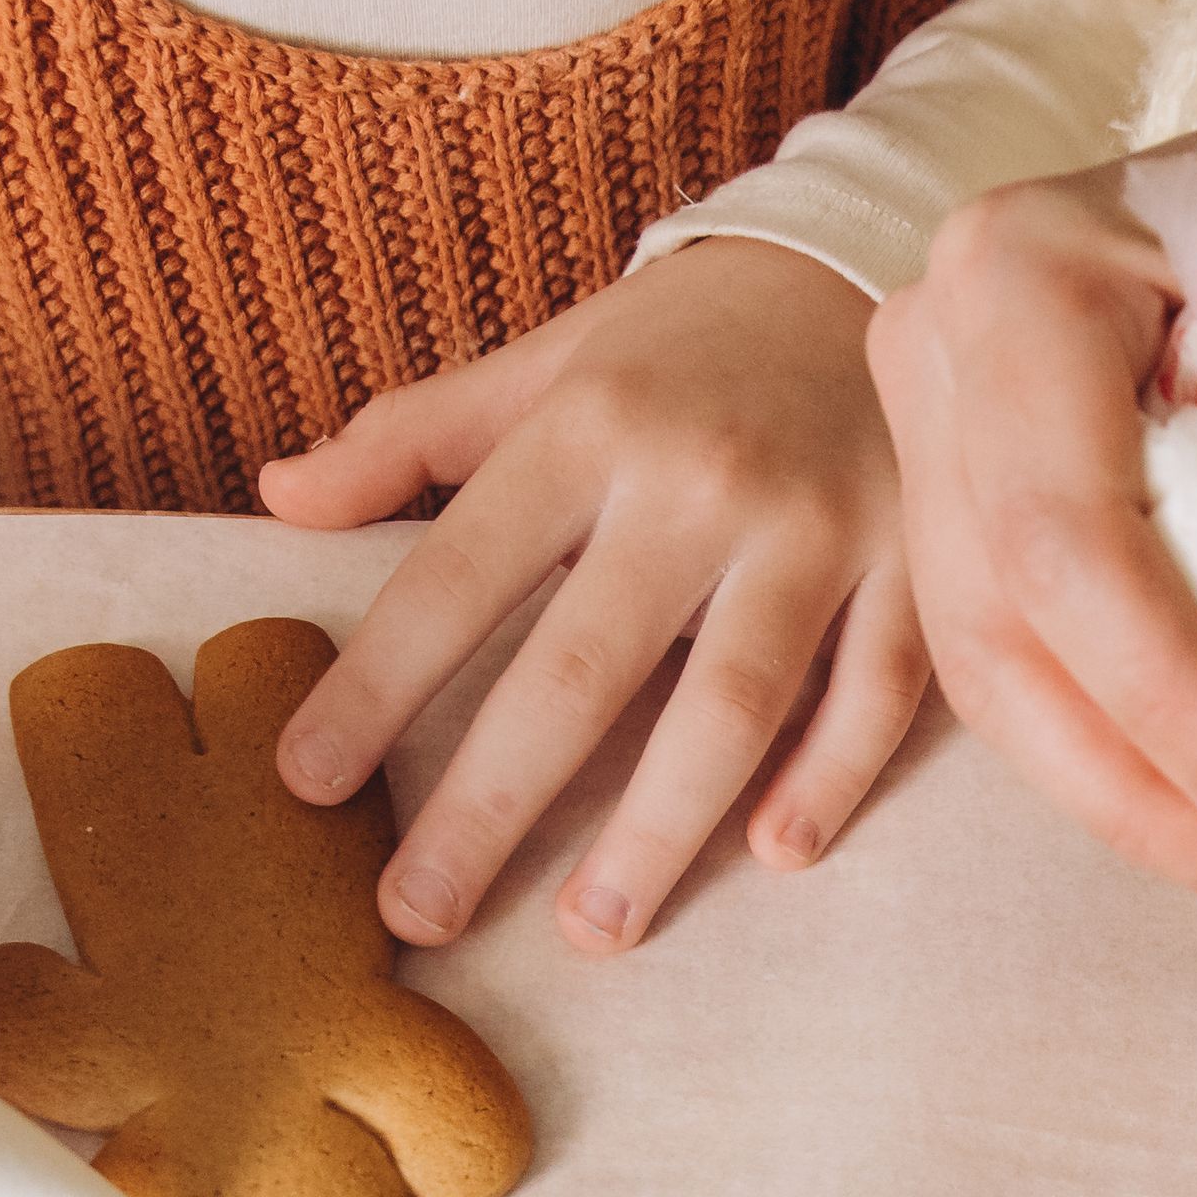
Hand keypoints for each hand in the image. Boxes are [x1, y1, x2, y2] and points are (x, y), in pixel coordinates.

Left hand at [257, 239, 925, 950]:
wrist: (855, 265)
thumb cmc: (675, 348)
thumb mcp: (540, 368)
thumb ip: (410, 438)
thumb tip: (278, 497)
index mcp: (587, 428)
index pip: (456, 577)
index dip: (377, 686)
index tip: (306, 784)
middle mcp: (697, 480)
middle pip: (580, 672)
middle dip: (490, 806)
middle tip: (420, 913)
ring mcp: (818, 523)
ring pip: (730, 705)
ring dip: (657, 832)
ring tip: (589, 931)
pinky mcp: (918, 558)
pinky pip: (876, 690)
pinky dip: (829, 775)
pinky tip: (773, 853)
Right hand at [873, 56, 1196, 935]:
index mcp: (1029, 266)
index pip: (1066, 535)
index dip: (1170, 697)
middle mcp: (937, 338)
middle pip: (1003, 622)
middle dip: (1145, 782)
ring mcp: (928, 420)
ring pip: (988, 665)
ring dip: (1124, 795)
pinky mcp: (956, 488)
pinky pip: (1007, 655)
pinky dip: (1110, 750)